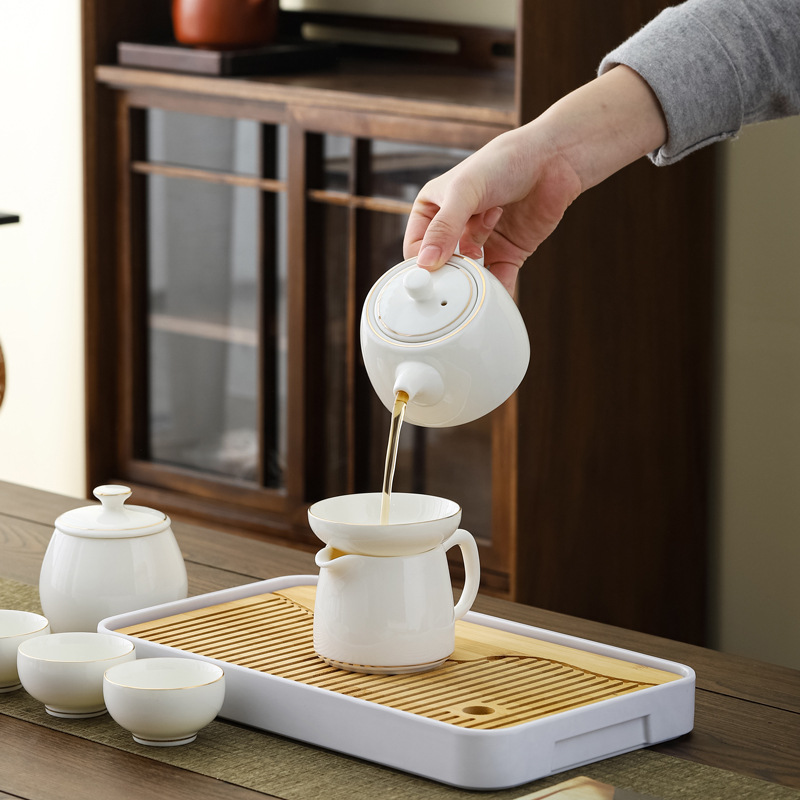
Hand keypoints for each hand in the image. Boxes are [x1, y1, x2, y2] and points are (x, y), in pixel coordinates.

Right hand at [403, 66, 667, 293]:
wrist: (554, 160)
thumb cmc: (503, 162)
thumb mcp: (465, 191)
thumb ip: (444, 227)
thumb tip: (426, 264)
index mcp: (433, 209)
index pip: (417, 246)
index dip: (419, 266)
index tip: (426, 283)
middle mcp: (455, 228)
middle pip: (441, 266)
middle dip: (447, 278)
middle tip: (451, 290)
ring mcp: (481, 242)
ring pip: (468, 275)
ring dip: (471, 285)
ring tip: (474, 290)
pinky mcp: (507, 253)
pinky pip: (497, 279)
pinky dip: (496, 292)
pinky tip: (494, 303)